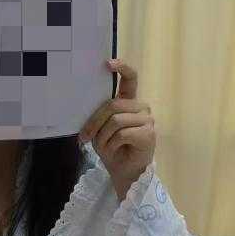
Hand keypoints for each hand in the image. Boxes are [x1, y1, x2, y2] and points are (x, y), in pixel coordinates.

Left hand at [78, 58, 155, 200]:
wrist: (123, 172)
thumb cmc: (112, 150)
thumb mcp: (100, 131)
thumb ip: (99, 116)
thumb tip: (84, 107)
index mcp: (128, 103)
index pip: (130, 79)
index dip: (122, 68)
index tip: (108, 62)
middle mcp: (140, 108)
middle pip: (113, 105)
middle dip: (95, 123)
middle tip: (85, 138)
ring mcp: (147, 120)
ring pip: (116, 120)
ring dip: (103, 137)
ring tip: (104, 148)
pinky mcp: (149, 134)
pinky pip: (122, 133)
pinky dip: (112, 144)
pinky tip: (114, 151)